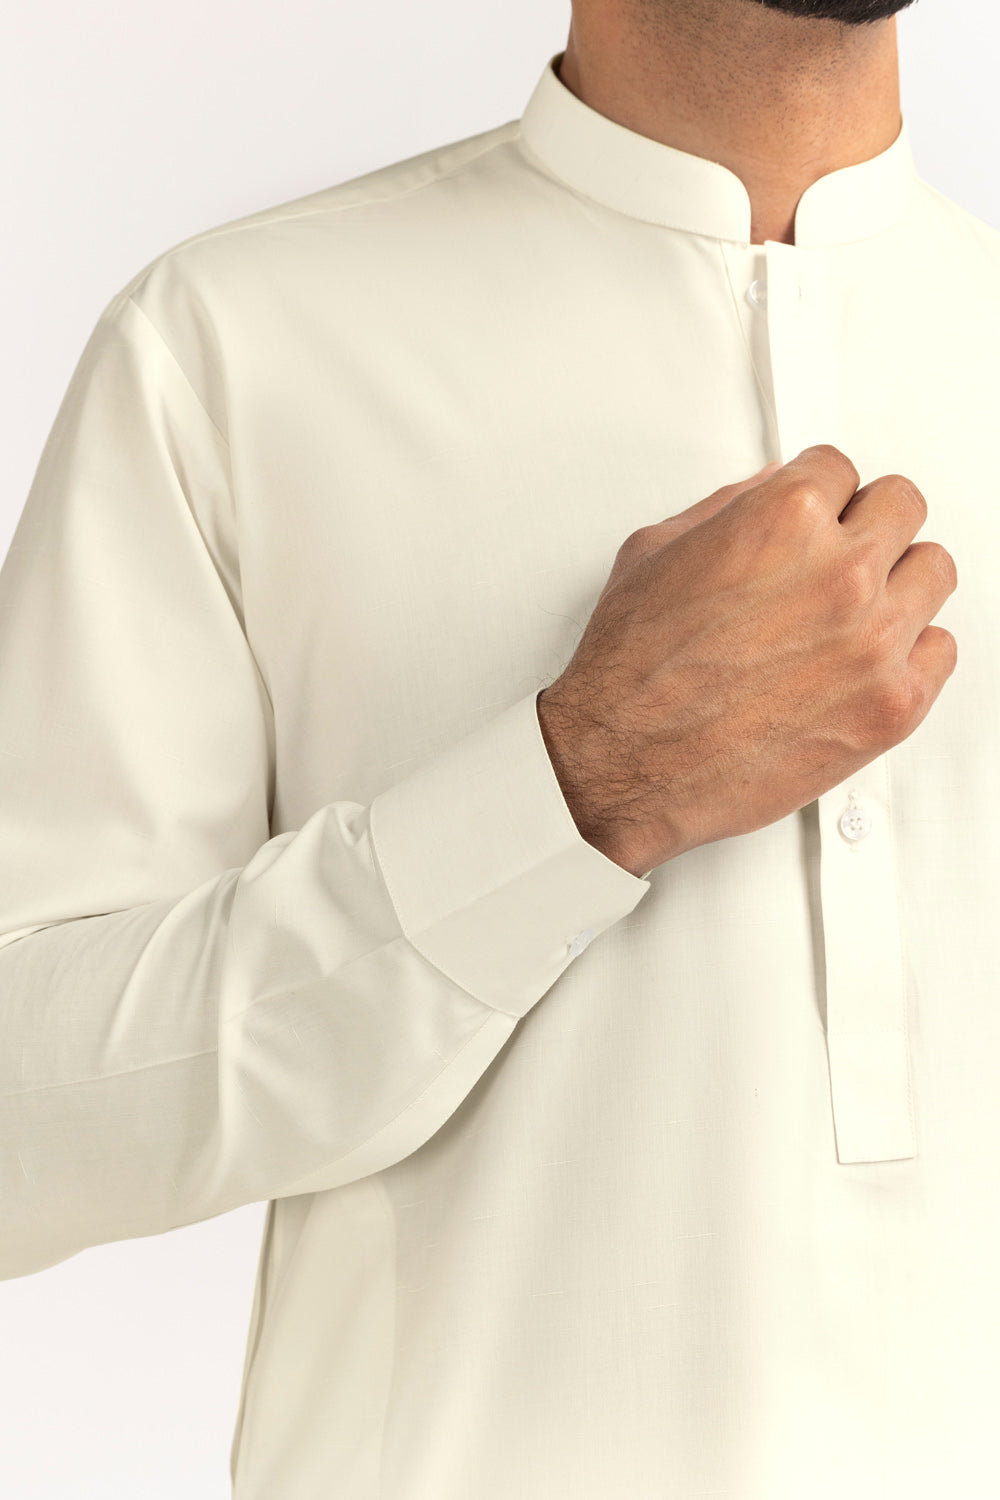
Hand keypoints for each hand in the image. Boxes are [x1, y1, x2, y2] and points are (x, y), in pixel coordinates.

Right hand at [537, 445, 957, 876]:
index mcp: (784, 519)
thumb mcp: (657, 554)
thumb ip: (729, 510)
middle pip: (902, 507)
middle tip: (837, 556)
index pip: (842, 467)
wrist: (625, 764)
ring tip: (852, 612)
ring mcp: (874, 641)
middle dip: (865, 526)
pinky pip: (942, 650)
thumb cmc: (631, 674)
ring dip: (896, 585)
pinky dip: (911, 653)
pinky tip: (864, 662)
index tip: (814, 516)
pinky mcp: (892, 705)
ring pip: (933, 573)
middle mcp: (839, 573)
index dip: (819, 495)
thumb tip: (769, 492)